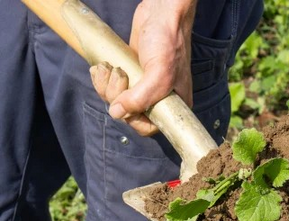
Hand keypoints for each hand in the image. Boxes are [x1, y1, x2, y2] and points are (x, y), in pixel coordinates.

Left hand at [89, 0, 196, 135]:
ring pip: (117, 101)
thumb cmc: (167, 41)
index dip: (133, 118)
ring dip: (106, 86)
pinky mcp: (131, 75)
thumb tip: (117, 113)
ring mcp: (143, 87)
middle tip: (119, 74)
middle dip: (116, 97)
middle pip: (128, 114)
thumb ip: (140, 98)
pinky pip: (112, 87)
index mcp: (173, 105)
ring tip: (109, 67)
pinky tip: (103, 66)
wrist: (160, 13)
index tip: (127, 100)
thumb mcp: (159, 73)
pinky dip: (102, 79)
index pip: (148, 127)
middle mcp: (159, 99)